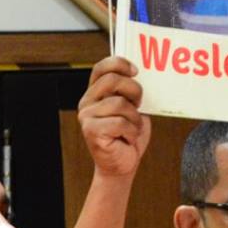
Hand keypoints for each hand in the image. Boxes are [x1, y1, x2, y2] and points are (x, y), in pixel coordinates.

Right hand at [77, 56, 149, 178]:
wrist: (123, 163)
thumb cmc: (129, 135)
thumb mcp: (133, 108)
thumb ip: (130, 92)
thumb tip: (141, 75)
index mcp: (96, 92)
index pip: (102, 67)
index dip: (119, 63)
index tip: (136, 71)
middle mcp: (87, 101)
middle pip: (113, 81)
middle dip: (134, 91)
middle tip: (139, 105)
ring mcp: (87, 116)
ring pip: (120, 104)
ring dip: (135, 118)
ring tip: (132, 128)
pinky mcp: (91, 130)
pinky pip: (120, 122)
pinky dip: (131, 131)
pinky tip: (127, 138)